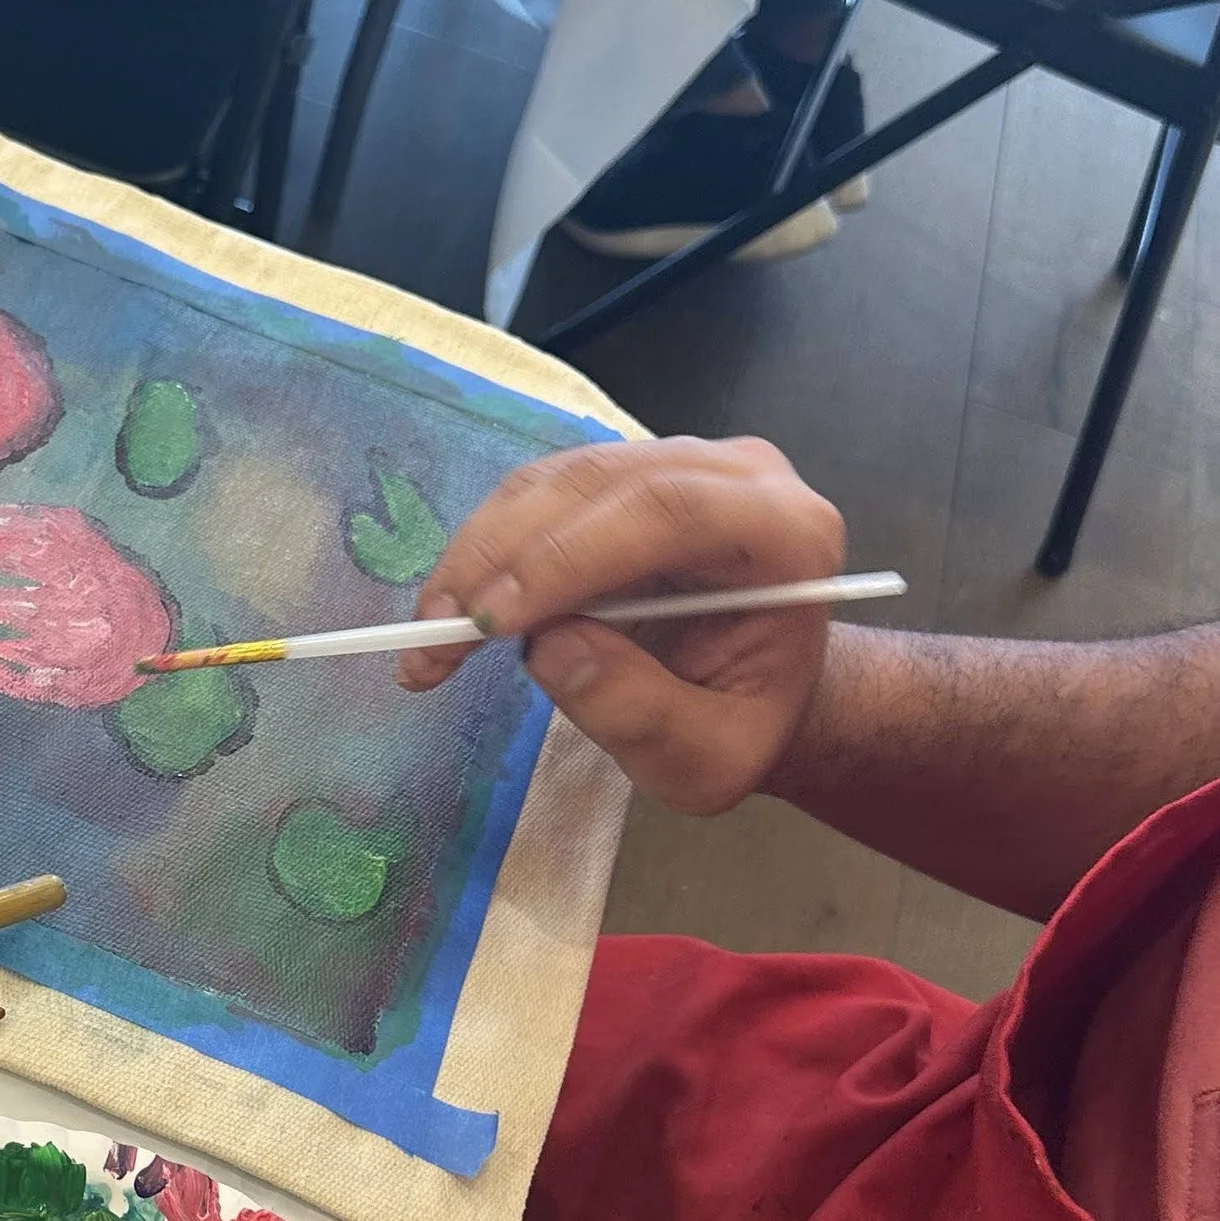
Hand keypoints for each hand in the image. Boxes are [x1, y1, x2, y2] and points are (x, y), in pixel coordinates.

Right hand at [396, 436, 845, 814]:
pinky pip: (539, 493)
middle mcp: (737, 475)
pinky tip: (456, 609)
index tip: (492, 622)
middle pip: (598, 483)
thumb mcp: (707, 759)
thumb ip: (641, 713)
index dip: (568, 555)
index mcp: (788, 534)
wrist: (757, 684)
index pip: (670, 511)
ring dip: (479, 552)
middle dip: (501, 557)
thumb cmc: (744, 723)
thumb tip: (552, 649)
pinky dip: (485, 548)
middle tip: (431, 637)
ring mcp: (676, 461)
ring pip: (555, 481)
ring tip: (431, 634)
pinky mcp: (623, 471)